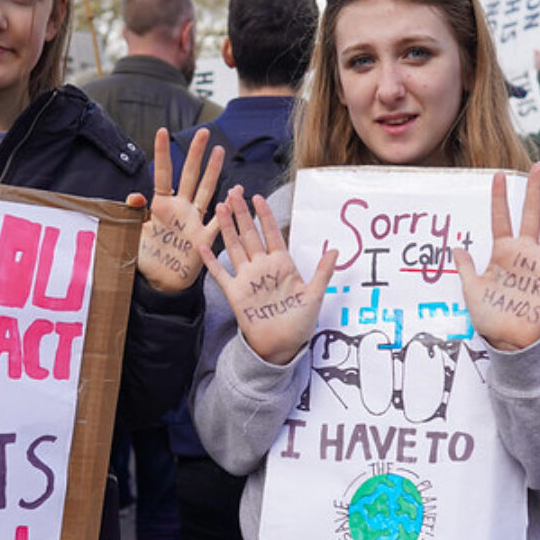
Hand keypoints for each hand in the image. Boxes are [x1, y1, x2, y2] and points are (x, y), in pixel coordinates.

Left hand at [137, 127, 222, 291]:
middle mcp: (180, 209)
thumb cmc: (147, 256)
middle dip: (195, 154)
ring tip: (219, 150)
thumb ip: (135, 212)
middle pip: (190, 176)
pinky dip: (227, 208)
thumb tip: (135, 196)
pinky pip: (218, 221)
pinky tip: (237, 191)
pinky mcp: (203, 238)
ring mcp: (193, 221)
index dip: (162, 153)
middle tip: (203, 132)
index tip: (162, 131)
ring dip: (213, 171)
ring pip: (206, 191)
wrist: (160, 282)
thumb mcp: (134, 232)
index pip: (162, 173)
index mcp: (162, 205)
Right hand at [200, 189, 337, 364]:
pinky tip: (203, 244)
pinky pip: (220, 273)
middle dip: (242, 213)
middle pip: (250, 234)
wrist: (282, 346)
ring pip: (234, 247)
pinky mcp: (235, 293)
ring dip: (227, 228)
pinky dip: (211, 260)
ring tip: (219, 208)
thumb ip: (323, 272)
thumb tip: (336, 250)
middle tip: (234, 193)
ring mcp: (247, 278)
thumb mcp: (314, 296)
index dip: (264, 216)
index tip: (258, 198)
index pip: (272, 233)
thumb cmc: (300, 322)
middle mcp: (263, 267)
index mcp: (282, 264)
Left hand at [452, 164, 539, 350]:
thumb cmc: (490, 317)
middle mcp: (525, 253)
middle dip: (533, 190)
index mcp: (503, 253)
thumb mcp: (472, 290)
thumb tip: (457, 247)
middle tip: (537, 165)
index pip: (501, 219)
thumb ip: (467, 267)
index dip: (499, 198)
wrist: (509, 341)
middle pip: (531, 214)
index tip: (497, 175)